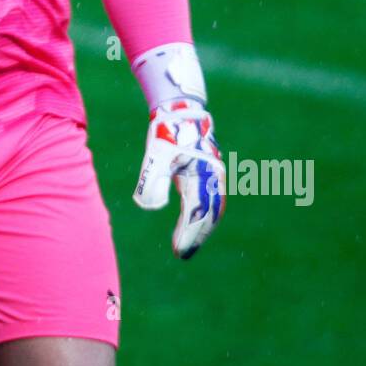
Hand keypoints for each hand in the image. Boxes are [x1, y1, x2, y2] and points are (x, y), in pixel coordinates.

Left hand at [132, 97, 225, 259]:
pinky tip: (188, 228)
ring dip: (200, 229)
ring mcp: (213, 176)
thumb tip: (152, 207)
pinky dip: (201, 217)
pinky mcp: (208, 175)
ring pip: (212, 210)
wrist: (180, 111)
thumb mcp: (155, 155)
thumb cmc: (166, 133)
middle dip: (196, 236)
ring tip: (185, 247)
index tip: (178, 251)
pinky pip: (208, 201)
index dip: (188, 233)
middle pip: (209, 214)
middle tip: (182, 254)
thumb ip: (152, 180)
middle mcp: (212, 177)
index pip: (197, 211)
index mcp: (202, 173)